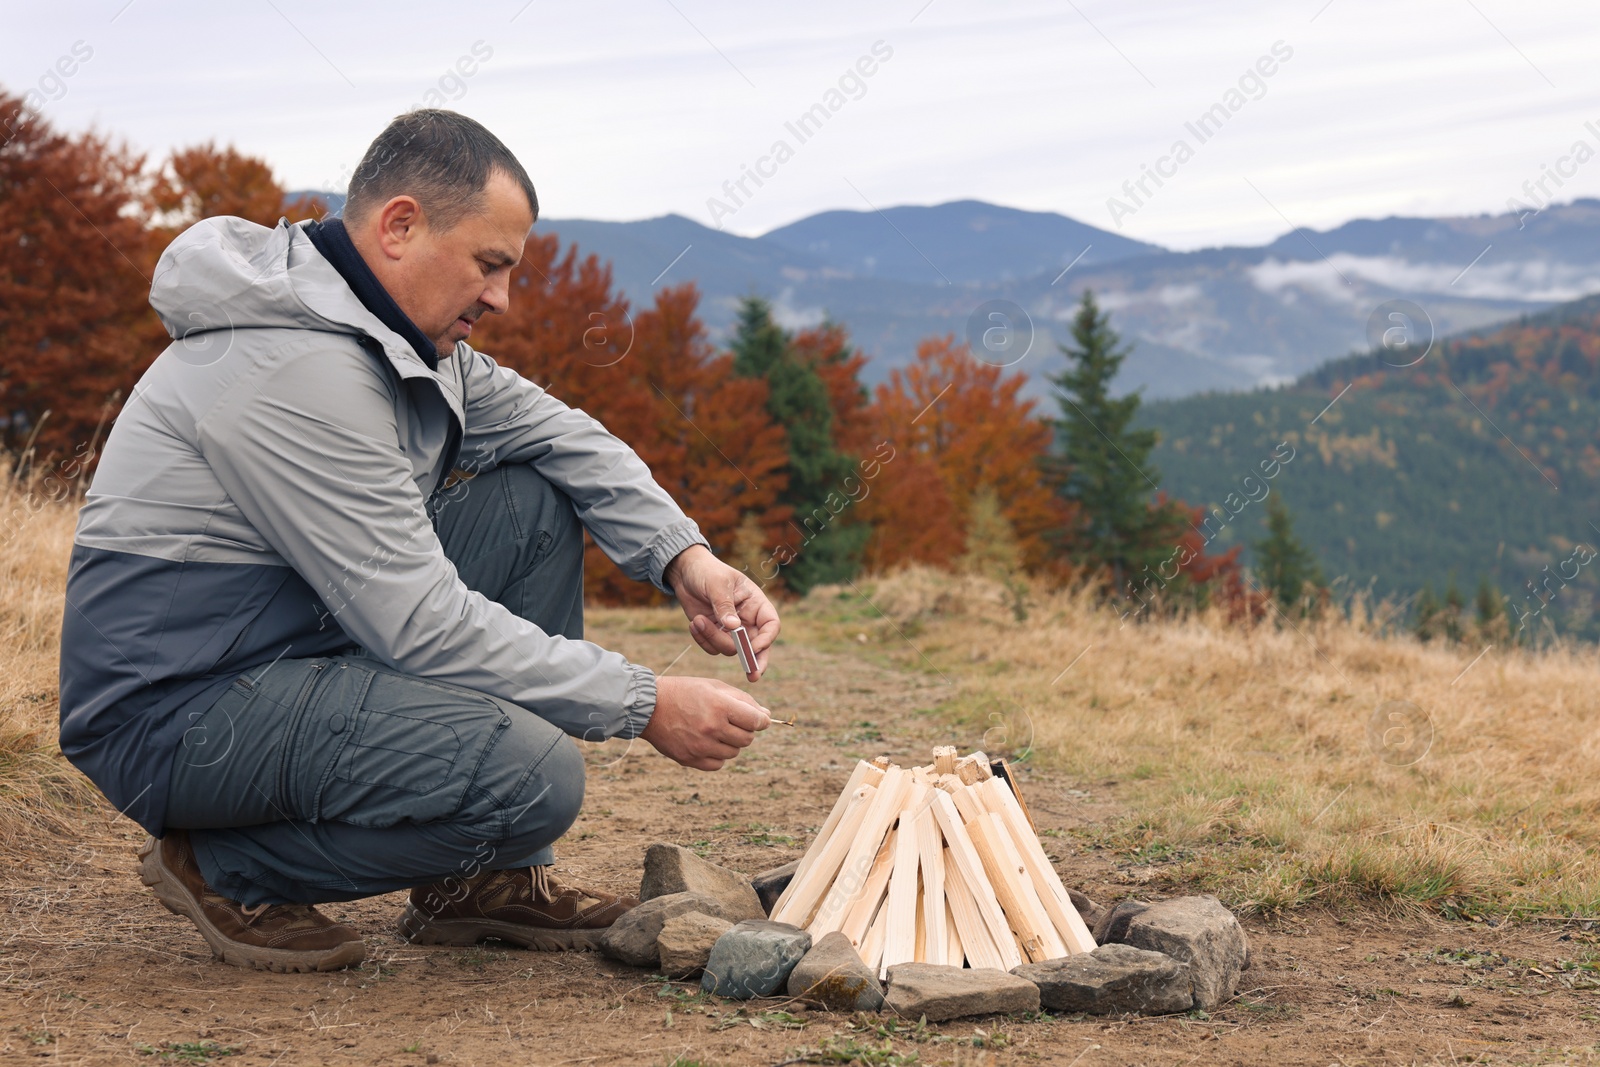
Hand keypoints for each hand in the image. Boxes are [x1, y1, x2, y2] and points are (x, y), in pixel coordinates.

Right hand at [642, 676, 770, 770]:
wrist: (649, 707)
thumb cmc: (684, 692)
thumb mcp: (713, 686)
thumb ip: (742, 700)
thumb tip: (766, 716)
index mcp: (719, 706)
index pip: (756, 721)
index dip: (762, 720)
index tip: (759, 719)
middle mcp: (712, 728)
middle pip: (747, 739)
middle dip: (745, 730)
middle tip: (732, 721)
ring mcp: (701, 746)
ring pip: (733, 752)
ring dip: (730, 742)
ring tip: (716, 729)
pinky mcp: (690, 759)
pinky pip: (718, 764)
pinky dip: (717, 755)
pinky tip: (707, 742)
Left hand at [664, 544, 780, 680]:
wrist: (685, 573)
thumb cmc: (707, 572)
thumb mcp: (717, 584)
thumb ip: (725, 606)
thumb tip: (734, 628)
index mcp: (756, 603)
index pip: (771, 625)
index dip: (766, 639)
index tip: (754, 647)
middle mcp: (748, 619)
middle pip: (758, 645)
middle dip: (754, 660)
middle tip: (753, 676)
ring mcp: (731, 629)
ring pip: (731, 649)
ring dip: (713, 639)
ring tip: (697, 621)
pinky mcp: (715, 634)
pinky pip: (714, 649)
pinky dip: (703, 641)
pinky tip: (694, 623)